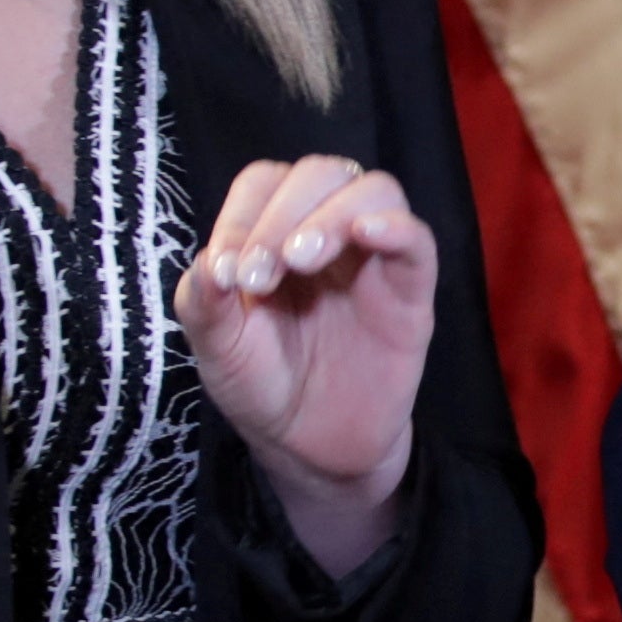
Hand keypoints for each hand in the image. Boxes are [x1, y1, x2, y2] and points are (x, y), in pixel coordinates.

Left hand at [177, 155, 435, 574]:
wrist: (308, 447)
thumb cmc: (261, 385)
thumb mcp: (217, 348)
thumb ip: (204, 302)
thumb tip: (210, 262)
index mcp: (273, 233)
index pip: (264, 184)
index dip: (243, 214)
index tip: (228, 272)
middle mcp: (325, 233)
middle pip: (319, 174)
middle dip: (283, 214)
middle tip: (262, 273)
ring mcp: (371, 258)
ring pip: (372, 191)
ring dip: (333, 214)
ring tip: (302, 259)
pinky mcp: (410, 291)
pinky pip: (418, 240)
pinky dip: (397, 226)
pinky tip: (369, 234)